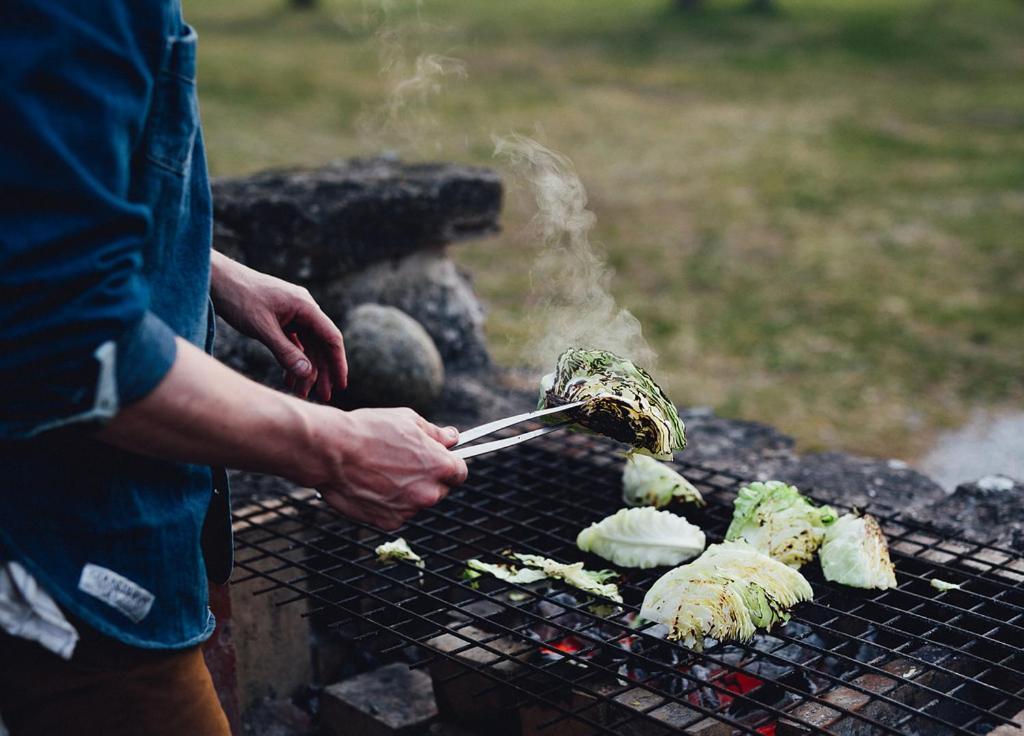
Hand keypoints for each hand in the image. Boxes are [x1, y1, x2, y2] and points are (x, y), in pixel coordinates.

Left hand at [210, 252, 346, 400]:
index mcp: (305, 306)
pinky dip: (292, 360)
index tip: (340, 385)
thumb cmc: (238, 297)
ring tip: (302, 393)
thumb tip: (307, 373)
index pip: (331, 338)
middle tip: (322, 398)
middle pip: (320, 345)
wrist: (216, 278)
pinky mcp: (280, 318)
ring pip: (306, 346)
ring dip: (305, 369)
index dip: (338, 363)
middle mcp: (303, 309)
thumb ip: (285, 351)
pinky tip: (288, 378)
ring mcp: (292, 313)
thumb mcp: (262, 328)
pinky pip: (293, 342)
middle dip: (321, 372)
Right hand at [307, 407, 468, 530]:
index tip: (437, 461)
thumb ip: (435, 433)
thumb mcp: (408, 420)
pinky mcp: (388, 522)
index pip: (460, 473)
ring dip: (407, 492)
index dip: (449, 465)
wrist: (331, 451)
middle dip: (427, 479)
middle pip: (439, 490)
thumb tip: (452, 437)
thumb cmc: (368, 430)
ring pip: (416, 503)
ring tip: (381, 472)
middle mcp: (429, 492)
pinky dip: (388, 503)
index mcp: (440, 466)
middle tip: (403, 464)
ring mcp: (409, 510)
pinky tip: (371, 485)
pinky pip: (396, 514)